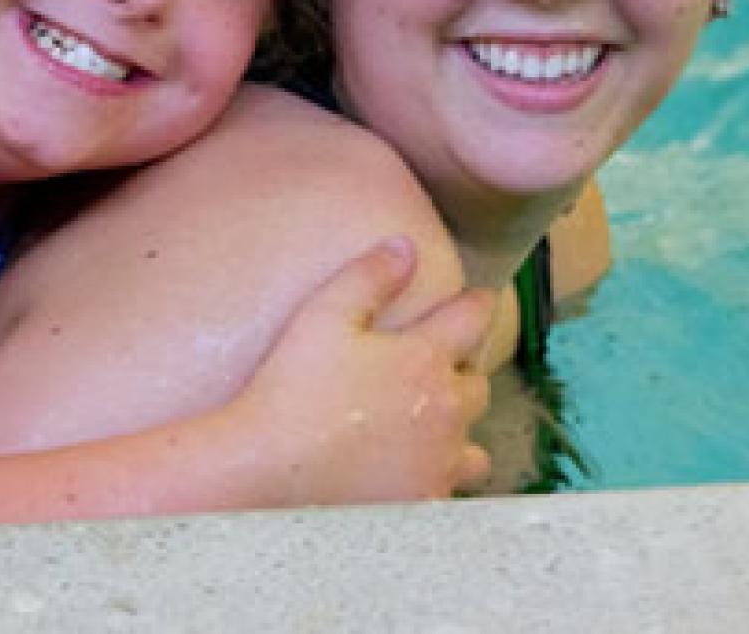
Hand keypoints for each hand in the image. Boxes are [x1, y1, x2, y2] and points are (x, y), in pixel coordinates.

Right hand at [234, 237, 493, 504]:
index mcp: (426, 359)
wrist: (270, 470)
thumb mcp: (324, 316)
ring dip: (458, 433)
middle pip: (478, 386)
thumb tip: (404, 245)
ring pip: (473, 448)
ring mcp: (438, 464)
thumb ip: (369, 277)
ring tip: (433, 430)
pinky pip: (448, 489)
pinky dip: (436, 478)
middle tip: (441, 367)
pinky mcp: (422, 504)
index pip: (474, 319)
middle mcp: (445, 412)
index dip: (478, 302)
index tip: (478, 297)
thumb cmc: (292, 389)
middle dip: (463, 371)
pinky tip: (411, 474)